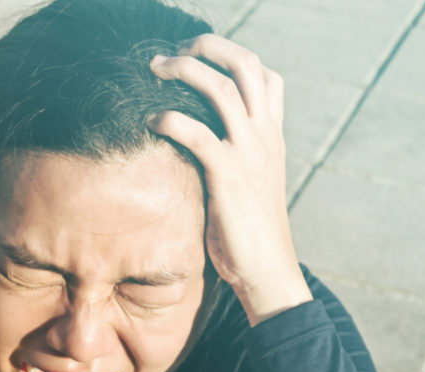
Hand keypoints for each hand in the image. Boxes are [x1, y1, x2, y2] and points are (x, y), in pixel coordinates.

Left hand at [148, 34, 311, 325]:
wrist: (267, 272)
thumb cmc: (249, 236)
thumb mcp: (249, 187)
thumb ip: (235, 161)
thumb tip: (203, 151)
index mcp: (272, 137)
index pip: (266, 76)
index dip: (233, 56)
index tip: (200, 54)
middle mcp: (265, 137)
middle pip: (245, 66)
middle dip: (207, 46)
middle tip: (172, 51)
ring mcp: (249, 153)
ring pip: (222, 88)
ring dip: (185, 69)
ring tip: (155, 69)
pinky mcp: (228, 176)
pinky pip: (198, 132)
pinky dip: (171, 119)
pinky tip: (152, 120)